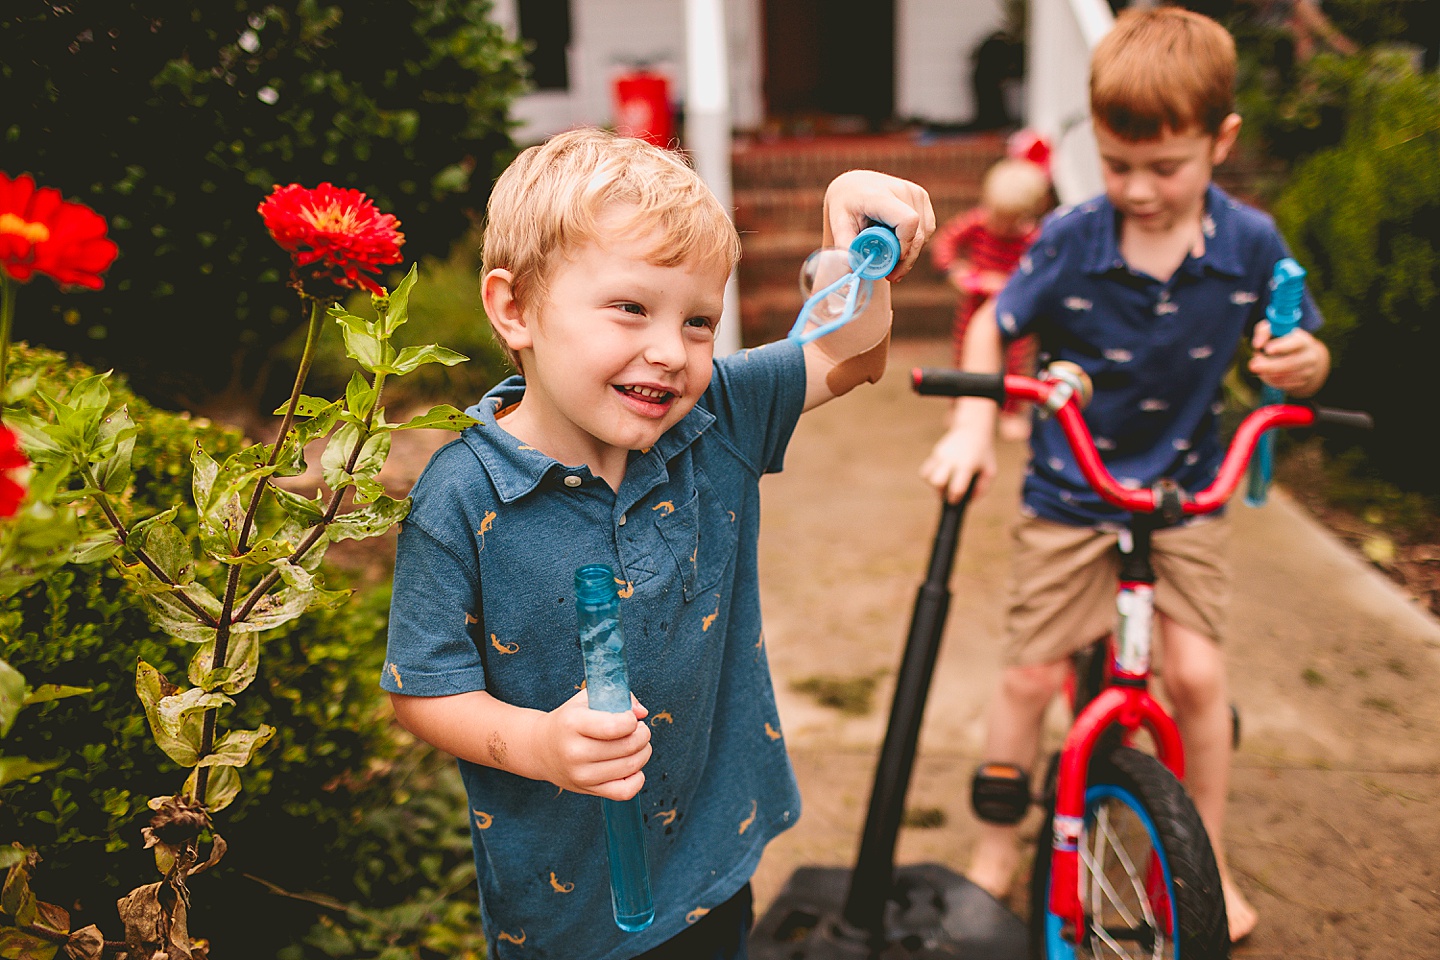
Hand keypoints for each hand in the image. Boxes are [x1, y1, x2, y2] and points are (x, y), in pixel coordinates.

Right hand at [535, 688, 651, 800]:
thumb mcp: (586, 700)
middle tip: (640, 730)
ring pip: (631, 767)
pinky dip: (637, 779)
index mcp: (572, 723)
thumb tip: (642, 712)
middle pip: (627, 746)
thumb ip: (617, 698)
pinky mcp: (588, 790)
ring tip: (638, 744)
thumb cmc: (569, 721)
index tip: (630, 718)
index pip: (614, 726)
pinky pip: (625, 791)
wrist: (541, 749)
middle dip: (643, 735)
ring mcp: (581, 774)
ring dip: (644, 753)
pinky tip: (632, 766)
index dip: (632, 720)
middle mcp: (575, 751)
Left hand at [823, 170, 936, 281]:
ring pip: (925, 233)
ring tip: (891, 258)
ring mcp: (915, 192)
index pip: (907, 221)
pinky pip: (927, 228)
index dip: (904, 245)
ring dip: (911, 252)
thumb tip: (852, 272)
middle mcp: (902, 190)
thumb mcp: (838, 224)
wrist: (855, 185)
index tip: (891, 261)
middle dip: (906, 259)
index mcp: (880, 196)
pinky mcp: (922, 196)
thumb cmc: (846, 206)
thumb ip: (845, 246)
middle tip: (891, 275)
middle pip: (917, 233)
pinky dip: (915, 242)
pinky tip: (899, 244)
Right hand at [920, 421, 997, 502]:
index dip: (954, 498)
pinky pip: (925, 470)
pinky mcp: (935, 452)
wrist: (973, 430)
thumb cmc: (983, 454)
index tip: (955, 501)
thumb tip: (968, 501)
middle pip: (937, 482)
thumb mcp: (990, 471)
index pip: (956, 487)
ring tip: (944, 483)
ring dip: (933, 484)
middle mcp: (951, 459)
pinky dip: (930, 477)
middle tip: (948, 491)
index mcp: (967, 465)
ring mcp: (941, 455)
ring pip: (927, 476)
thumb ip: (982, 488)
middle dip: (940, 491)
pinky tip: (941, 476)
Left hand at [1249, 323, 1330, 396]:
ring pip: (1285, 376)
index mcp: (1303, 341)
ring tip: (1257, 366)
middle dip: (1270, 366)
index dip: (1282, 346)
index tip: (1267, 349)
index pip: (1296, 343)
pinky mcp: (1303, 382)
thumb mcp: (1274, 330)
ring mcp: (1308, 371)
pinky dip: (1271, 380)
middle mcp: (1309, 356)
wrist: (1304, 356)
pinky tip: (1266, 373)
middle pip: (1290, 363)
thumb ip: (1263, 333)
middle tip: (1253, 365)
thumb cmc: (1284, 340)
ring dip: (1267, 373)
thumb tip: (1257, 345)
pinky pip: (1283, 385)